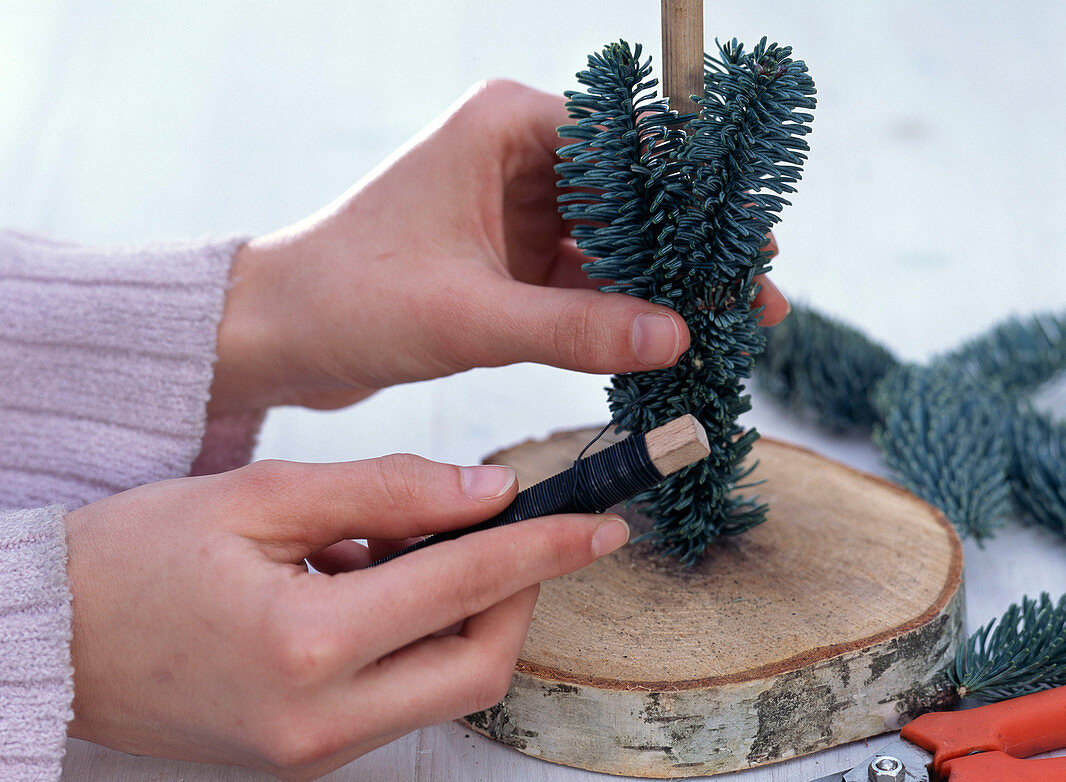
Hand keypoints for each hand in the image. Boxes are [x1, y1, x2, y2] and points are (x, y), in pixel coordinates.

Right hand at [65, 456, 628, 780]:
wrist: (50, 639)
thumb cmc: (137, 555)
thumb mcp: (262, 497)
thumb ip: (387, 490)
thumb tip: (489, 492)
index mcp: (305, 645)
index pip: (465, 588)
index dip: (541, 549)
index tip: (599, 524)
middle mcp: (321, 721)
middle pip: (480, 669)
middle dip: (518, 599)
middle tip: (518, 535)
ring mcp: (314, 753)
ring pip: (446, 689)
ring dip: (465, 619)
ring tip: (422, 548)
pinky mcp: (305, 758)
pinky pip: (401, 701)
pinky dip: (418, 642)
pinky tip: (379, 586)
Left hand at [209, 80, 788, 414]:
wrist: (278, 338)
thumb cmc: (350, 301)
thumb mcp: (472, 317)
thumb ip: (577, 328)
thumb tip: (678, 338)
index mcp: (507, 127)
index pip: (631, 147)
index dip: (698, 198)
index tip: (751, 245)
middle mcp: (516, 155)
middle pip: (632, 199)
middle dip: (690, 253)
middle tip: (756, 297)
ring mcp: (513, 208)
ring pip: (611, 244)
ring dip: (660, 286)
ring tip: (724, 326)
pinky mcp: (506, 257)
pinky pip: (582, 280)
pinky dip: (618, 311)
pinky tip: (663, 339)